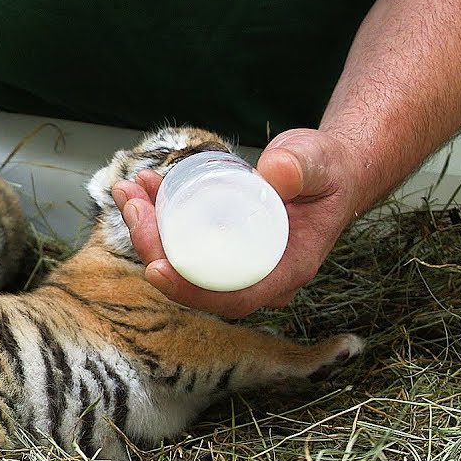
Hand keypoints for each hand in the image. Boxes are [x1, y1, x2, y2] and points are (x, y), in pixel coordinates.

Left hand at [113, 128, 356, 318]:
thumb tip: (276, 173)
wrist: (330, 171)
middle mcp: (256, 275)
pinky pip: (182, 239)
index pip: (232, 298)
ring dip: (148, 228)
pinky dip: (158, 214)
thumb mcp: (320, 162)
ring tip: (130, 189)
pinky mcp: (221, 244)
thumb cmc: (329, 172)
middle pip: (194, 280)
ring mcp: (236, 262)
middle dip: (154, 247)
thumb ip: (302, 166)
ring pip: (182, 259)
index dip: (189, 290)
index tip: (156, 267)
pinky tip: (144, 186)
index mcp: (284, 271)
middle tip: (134, 205)